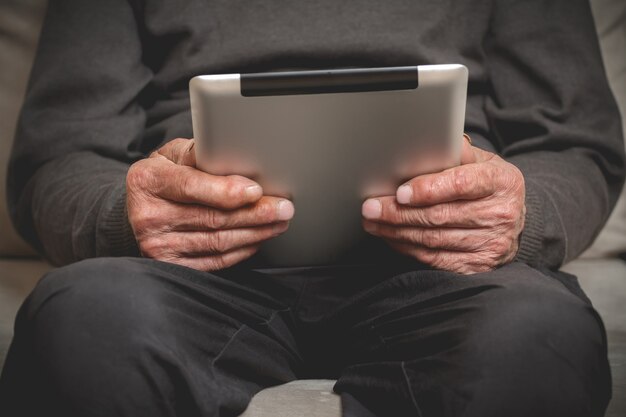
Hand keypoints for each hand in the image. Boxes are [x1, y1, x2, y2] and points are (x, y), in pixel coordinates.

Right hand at [126, 138, 293, 270]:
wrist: (141, 208)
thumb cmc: (166, 176)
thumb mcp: (175, 155)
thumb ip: (201, 154)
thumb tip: (235, 153)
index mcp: (147, 181)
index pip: (191, 187)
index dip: (226, 191)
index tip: (256, 190)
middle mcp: (148, 216)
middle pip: (212, 218)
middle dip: (254, 214)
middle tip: (283, 208)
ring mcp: (157, 245)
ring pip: (218, 242)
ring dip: (255, 233)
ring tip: (278, 222)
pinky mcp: (171, 265)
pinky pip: (215, 261)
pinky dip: (242, 251)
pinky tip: (258, 239)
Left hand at [362, 135, 525, 273]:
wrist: (514, 221)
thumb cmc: (489, 187)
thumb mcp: (483, 163)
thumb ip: (457, 153)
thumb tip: (429, 142)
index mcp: (502, 182)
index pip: (461, 184)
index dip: (428, 189)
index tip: (400, 192)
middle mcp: (501, 215)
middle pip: (440, 215)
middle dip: (399, 212)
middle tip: (371, 207)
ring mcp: (491, 244)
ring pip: (433, 239)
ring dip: (397, 231)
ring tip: (373, 222)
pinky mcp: (479, 266)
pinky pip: (435, 259)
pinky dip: (407, 248)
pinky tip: (391, 238)